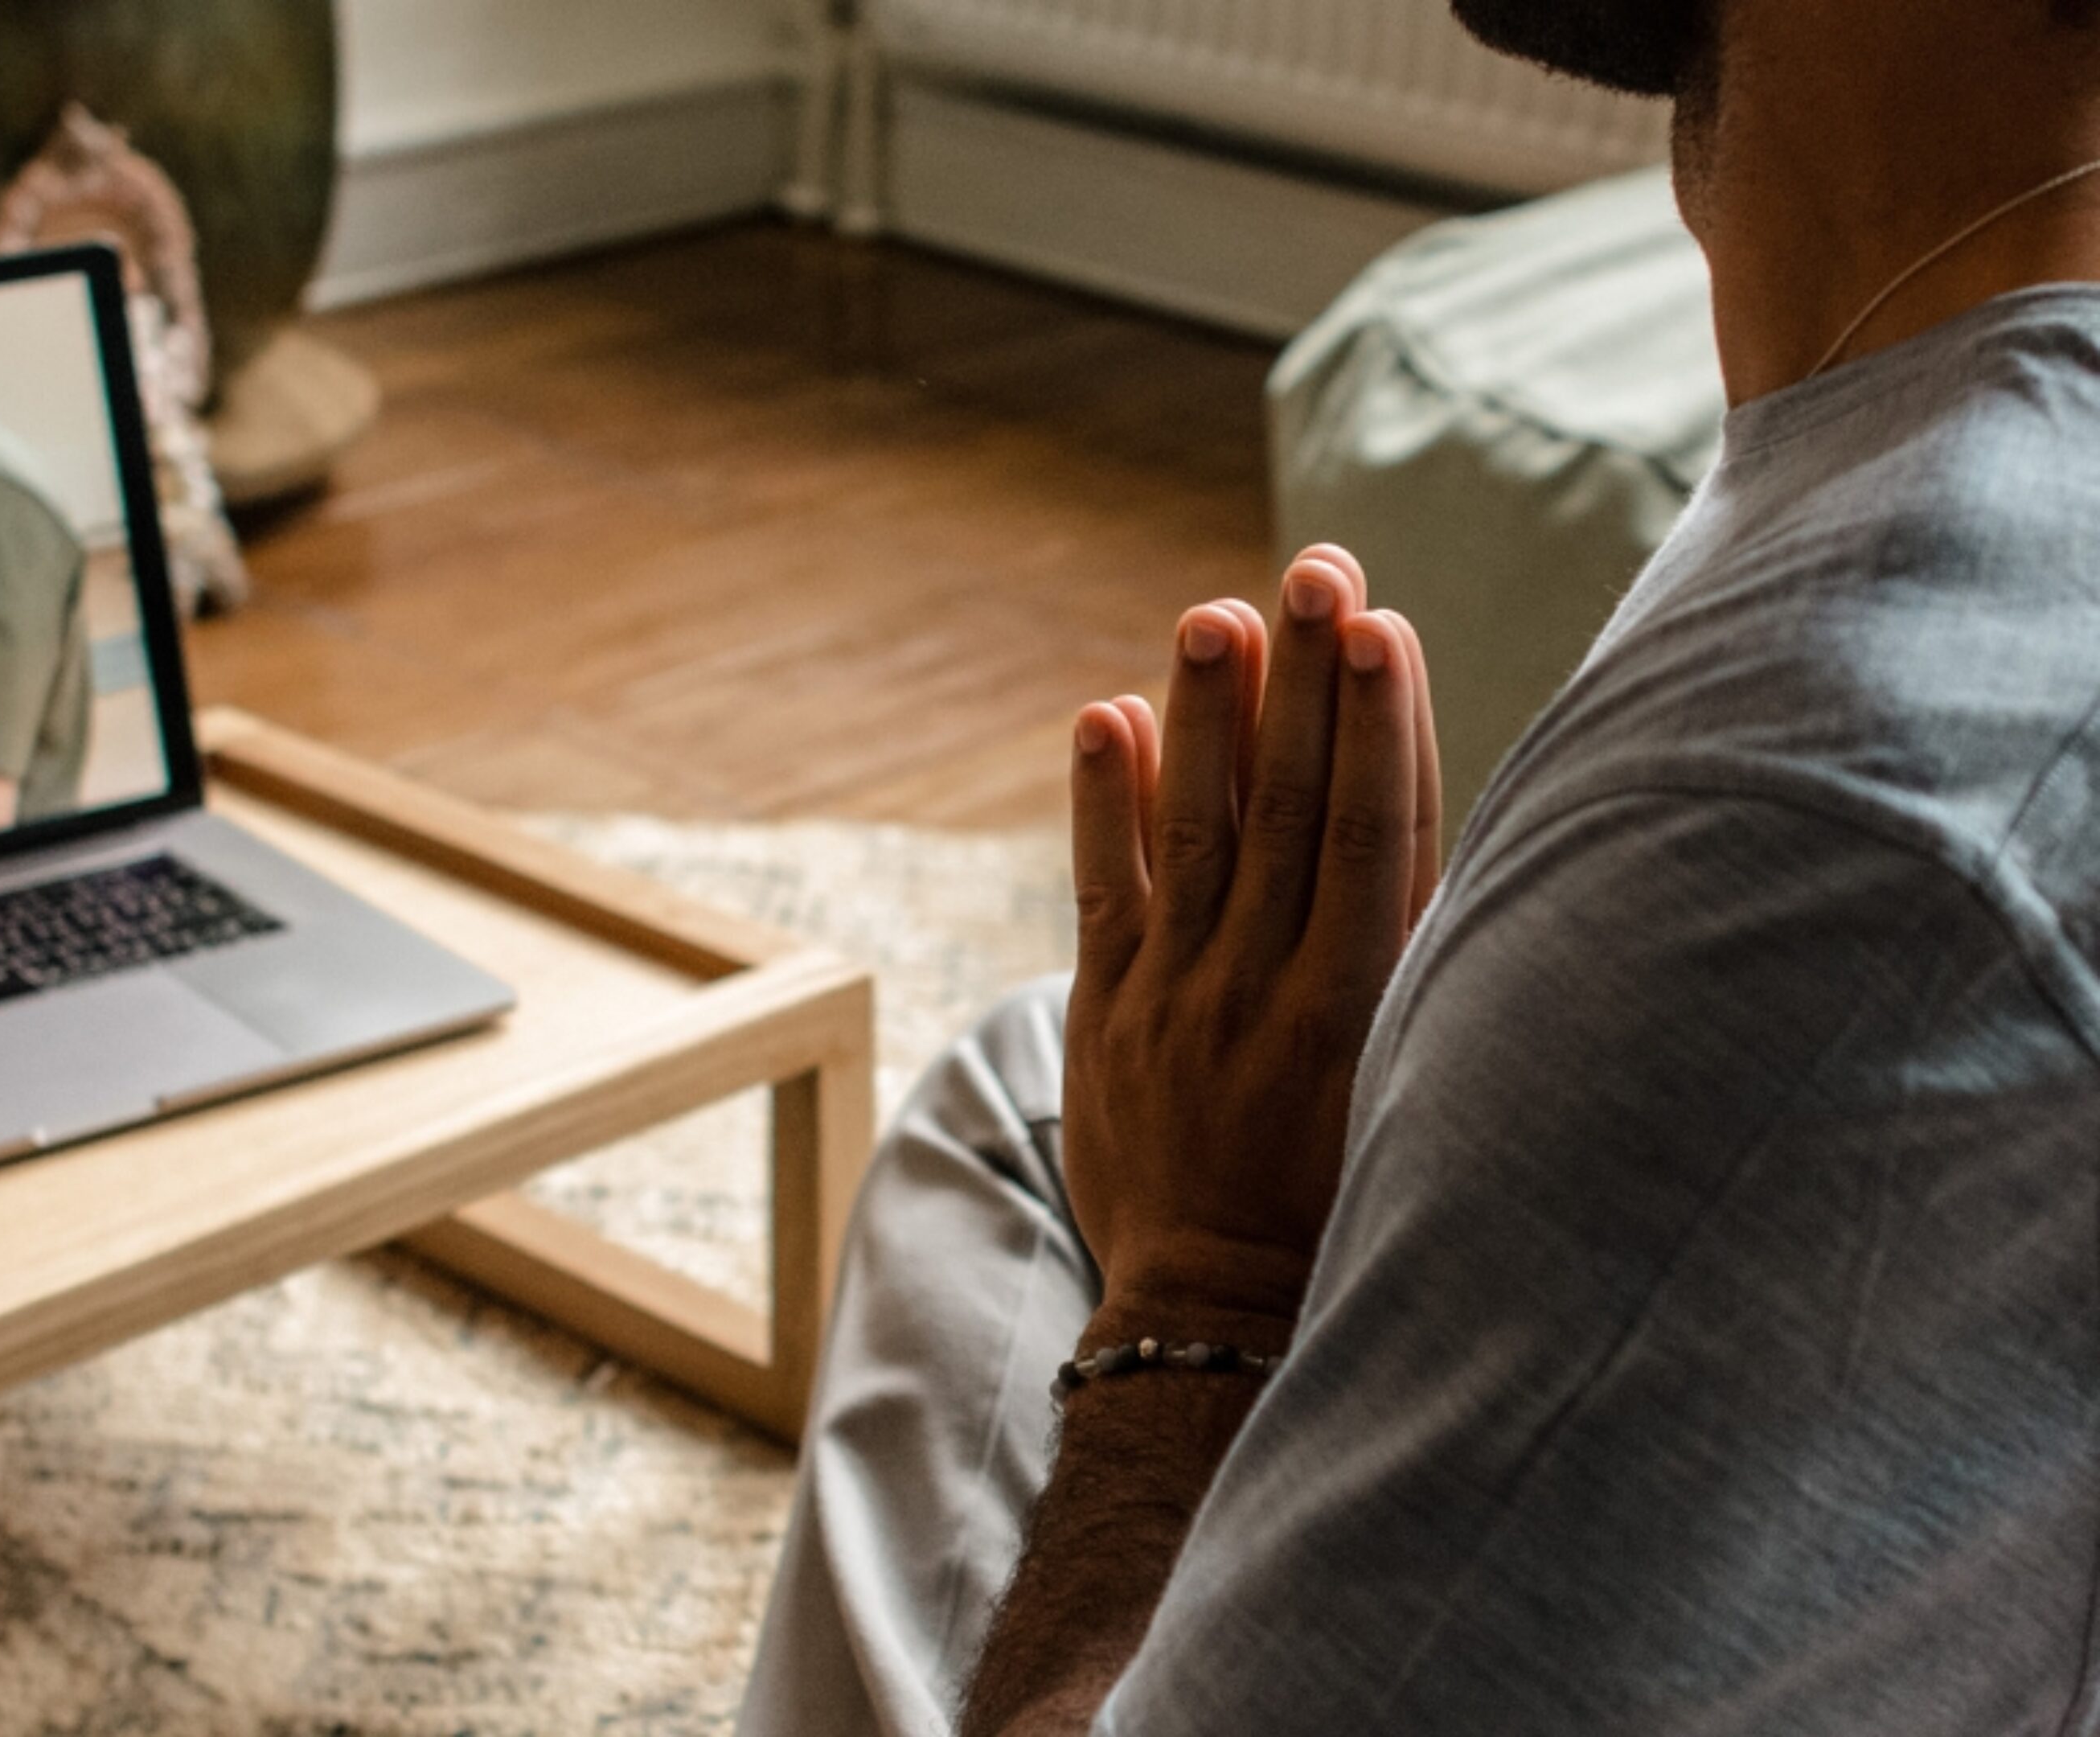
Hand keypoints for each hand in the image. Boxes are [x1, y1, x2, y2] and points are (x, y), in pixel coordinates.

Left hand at [1060, 546, 1440, 1327]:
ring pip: (1204, 832)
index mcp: (1367, 1006)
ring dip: (1209, 717)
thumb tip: (1425, 821)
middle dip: (1305, 685)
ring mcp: (1184, 998)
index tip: (1383, 628)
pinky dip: (1106, 804)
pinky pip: (1107, 892)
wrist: (1216, 1314)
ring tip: (1213, 611)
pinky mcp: (1109, 1016)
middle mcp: (1275, 990)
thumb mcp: (1408, 1081)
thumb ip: (1412, 960)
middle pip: (1298, 808)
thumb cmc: (1341, 1193)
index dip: (1384, 727)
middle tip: (1313, 572)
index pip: (1382, 836)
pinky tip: (1108, 715)